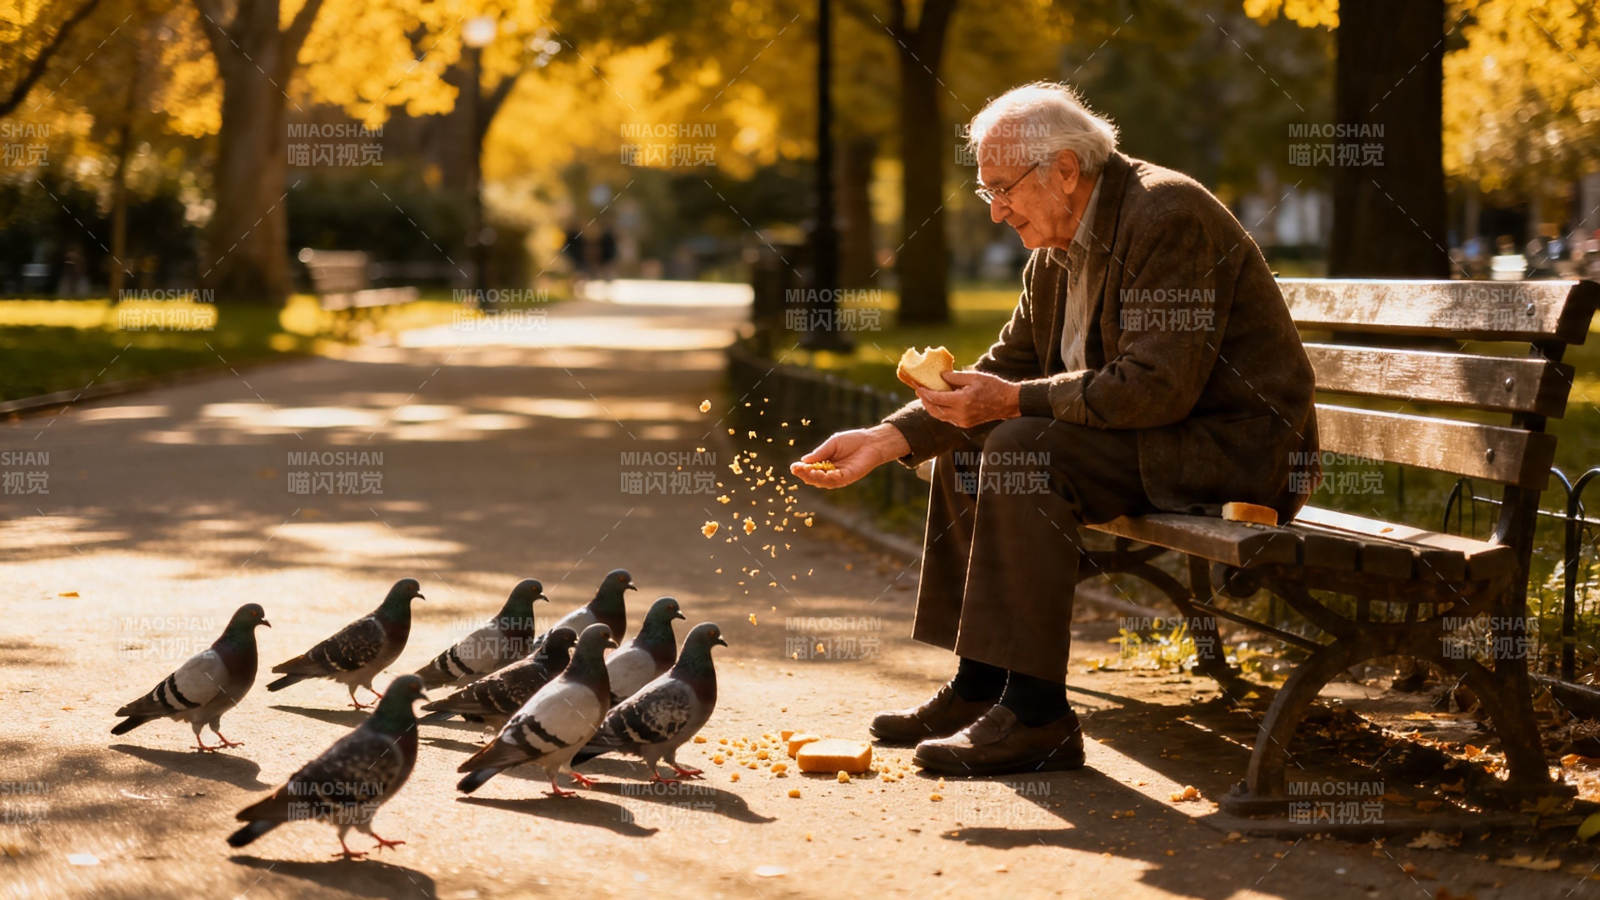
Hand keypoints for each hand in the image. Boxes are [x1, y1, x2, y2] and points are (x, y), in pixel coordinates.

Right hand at [789, 424, 909, 488]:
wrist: (871, 441)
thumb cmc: (852, 440)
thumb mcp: (832, 444)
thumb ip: (820, 452)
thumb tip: (804, 460)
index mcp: (825, 464)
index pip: (810, 470)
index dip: (801, 469)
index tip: (793, 467)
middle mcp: (831, 472)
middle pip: (815, 478)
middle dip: (805, 475)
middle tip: (797, 470)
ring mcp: (840, 476)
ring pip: (823, 482)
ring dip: (814, 477)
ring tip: (809, 471)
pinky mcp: (848, 477)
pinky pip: (835, 480)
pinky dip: (827, 478)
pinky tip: (821, 473)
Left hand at [916, 370, 1020, 427]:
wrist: (1008, 402)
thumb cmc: (993, 386)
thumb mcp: (974, 376)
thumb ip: (955, 377)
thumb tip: (940, 376)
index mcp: (962, 401)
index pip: (936, 398)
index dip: (925, 393)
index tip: (918, 386)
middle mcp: (961, 414)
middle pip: (935, 410)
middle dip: (925, 400)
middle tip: (919, 391)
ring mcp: (963, 421)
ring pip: (940, 416)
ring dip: (931, 407)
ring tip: (926, 397)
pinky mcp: (965, 424)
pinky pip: (948, 418)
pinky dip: (940, 411)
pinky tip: (939, 402)